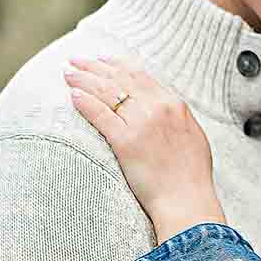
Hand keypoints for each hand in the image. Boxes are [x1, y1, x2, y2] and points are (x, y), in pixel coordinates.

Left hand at [65, 58, 223, 239]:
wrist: (187, 200)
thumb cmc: (191, 176)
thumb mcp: (191, 135)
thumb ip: (175, 117)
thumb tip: (164, 108)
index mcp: (174, 104)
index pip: (139, 74)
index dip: (117, 64)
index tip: (101, 59)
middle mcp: (158, 107)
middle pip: (119, 78)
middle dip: (94, 66)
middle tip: (76, 60)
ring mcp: (141, 123)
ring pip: (107, 91)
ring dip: (84, 79)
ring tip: (68, 73)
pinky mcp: (126, 141)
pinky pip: (100, 115)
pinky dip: (85, 102)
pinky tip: (72, 95)